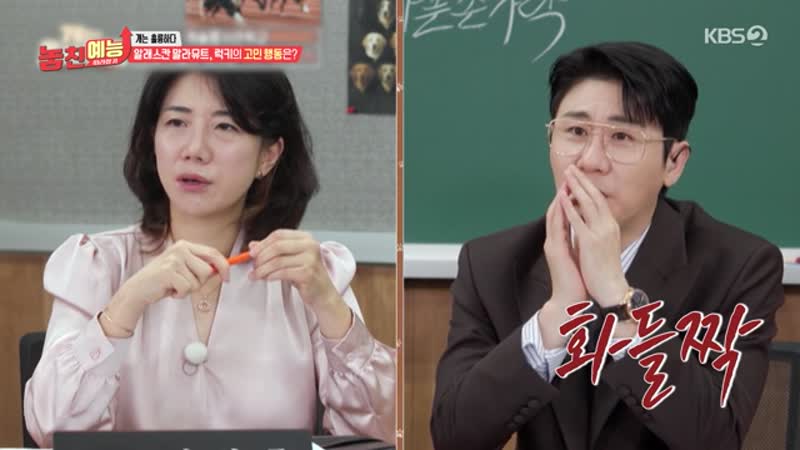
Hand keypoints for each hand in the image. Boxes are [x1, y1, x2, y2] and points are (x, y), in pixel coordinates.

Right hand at [121, 240, 229, 305]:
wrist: (138, 289)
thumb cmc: (163, 281)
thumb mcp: (184, 269)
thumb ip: (201, 267)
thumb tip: (222, 272)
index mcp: (185, 245)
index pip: (213, 252)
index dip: (224, 266)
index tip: (227, 278)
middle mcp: (180, 248)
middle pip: (208, 270)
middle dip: (201, 283)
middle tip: (186, 284)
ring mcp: (174, 259)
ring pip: (198, 281)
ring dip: (188, 289)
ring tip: (175, 285)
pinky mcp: (169, 271)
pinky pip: (187, 288)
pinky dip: (180, 294)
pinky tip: (169, 290)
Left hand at [248, 229, 351, 337]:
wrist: (322, 293)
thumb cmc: (305, 275)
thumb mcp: (289, 259)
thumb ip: (272, 250)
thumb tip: (252, 245)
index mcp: (305, 238)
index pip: (279, 235)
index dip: (262, 243)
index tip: (251, 253)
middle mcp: (310, 245)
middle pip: (277, 246)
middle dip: (261, 256)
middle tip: (252, 265)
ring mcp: (310, 259)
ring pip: (278, 261)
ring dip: (262, 269)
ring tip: (255, 275)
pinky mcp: (308, 273)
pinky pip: (282, 272)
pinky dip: (271, 276)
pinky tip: (267, 279)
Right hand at [544, 185, 588, 305]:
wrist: (570, 300)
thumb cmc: (577, 281)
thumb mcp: (578, 256)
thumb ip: (578, 243)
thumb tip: (585, 232)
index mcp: (560, 242)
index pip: (563, 215)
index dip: (568, 198)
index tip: (575, 184)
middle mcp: (554, 240)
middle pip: (556, 211)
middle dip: (562, 193)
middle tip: (569, 176)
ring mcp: (552, 245)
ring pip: (553, 216)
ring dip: (559, 198)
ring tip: (566, 183)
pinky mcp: (555, 250)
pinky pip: (556, 227)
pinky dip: (559, 213)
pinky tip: (563, 202)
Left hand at [559, 165, 628, 307]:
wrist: (611, 288)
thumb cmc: (605, 270)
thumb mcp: (602, 245)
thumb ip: (594, 232)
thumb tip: (585, 222)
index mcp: (611, 226)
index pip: (600, 200)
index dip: (589, 187)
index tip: (580, 176)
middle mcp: (608, 226)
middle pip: (595, 196)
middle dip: (583, 181)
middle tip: (572, 167)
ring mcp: (600, 233)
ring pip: (588, 203)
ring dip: (576, 187)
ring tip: (567, 175)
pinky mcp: (591, 242)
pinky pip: (578, 221)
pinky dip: (570, 208)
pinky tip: (562, 198)